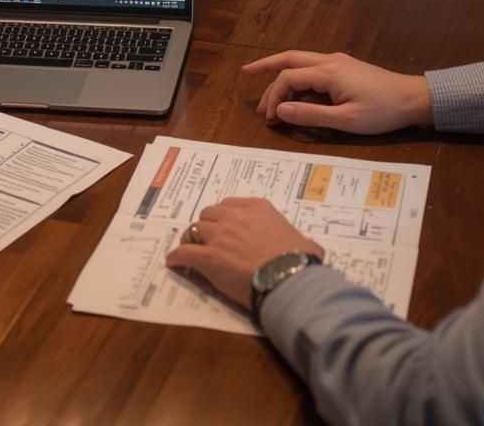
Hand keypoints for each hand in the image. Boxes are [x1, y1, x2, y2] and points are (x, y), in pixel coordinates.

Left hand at [162, 198, 324, 309]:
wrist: (288, 279)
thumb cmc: (301, 262)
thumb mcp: (307, 244)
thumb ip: (302, 241)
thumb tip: (309, 249)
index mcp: (259, 209)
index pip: (232, 204)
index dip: (226, 216)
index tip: (225, 225)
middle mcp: (235, 217)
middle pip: (210, 214)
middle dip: (208, 225)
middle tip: (209, 238)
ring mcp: (219, 236)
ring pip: (195, 229)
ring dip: (193, 239)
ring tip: (191, 248)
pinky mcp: (208, 257)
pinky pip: (184, 252)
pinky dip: (177, 257)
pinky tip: (174, 262)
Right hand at [243, 50, 430, 133]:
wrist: (415, 99)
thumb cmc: (382, 112)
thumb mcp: (345, 120)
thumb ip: (310, 115)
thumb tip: (280, 111)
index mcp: (328, 72)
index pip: (288, 78)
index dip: (274, 97)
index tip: (270, 119)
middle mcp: (330, 61)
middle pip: (289, 59)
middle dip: (266, 68)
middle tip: (246, 76)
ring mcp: (339, 62)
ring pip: (301, 61)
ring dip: (282, 73)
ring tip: (269, 93)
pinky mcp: (346, 67)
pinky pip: (313, 67)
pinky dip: (298, 76)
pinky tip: (294, 91)